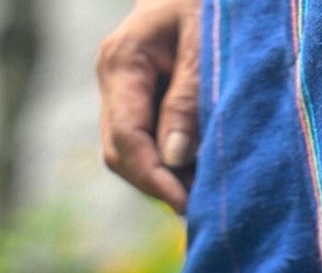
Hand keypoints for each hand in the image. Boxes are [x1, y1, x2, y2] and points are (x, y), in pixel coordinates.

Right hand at [98, 0, 201, 213]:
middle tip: (202, 202)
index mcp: (122, 62)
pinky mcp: (139, 99)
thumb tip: (174, 159)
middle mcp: (113, 80)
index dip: (154, 178)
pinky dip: (172, 163)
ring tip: (206, 186)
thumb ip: (188, 100)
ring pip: (132, 154)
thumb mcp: (203, 45)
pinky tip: (200, 169)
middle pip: (122, 154)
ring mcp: (122, 91)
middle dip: (158, 183)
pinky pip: (147, 143)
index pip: (125, 138)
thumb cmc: (208, 4)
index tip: (187, 204)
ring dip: (166, 177)